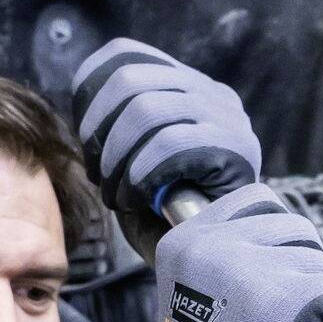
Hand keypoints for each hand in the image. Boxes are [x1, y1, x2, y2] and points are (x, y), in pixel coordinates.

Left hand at [72, 38, 260, 263]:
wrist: (212, 266)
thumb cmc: (168, 221)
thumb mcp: (133, 161)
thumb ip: (119, 124)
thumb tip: (85, 103)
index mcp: (189, 88)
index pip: (125, 55)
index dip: (89, 91)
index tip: (87, 139)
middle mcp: (214, 95)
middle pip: (130, 80)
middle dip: (99, 132)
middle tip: (101, 176)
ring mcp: (230, 120)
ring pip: (146, 110)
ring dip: (117, 159)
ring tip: (118, 195)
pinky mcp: (237, 151)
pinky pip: (170, 145)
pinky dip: (141, 174)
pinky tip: (139, 200)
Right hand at [113, 189, 322, 321]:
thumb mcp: (192, 303)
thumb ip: (223, 262)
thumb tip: (272, 232)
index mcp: (185, 245)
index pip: (255, 200)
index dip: (277, 241)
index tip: (274, 277)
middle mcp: (214, 248)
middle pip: (296, 227)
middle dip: (303, 272)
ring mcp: (253, 271)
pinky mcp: (291, 299)